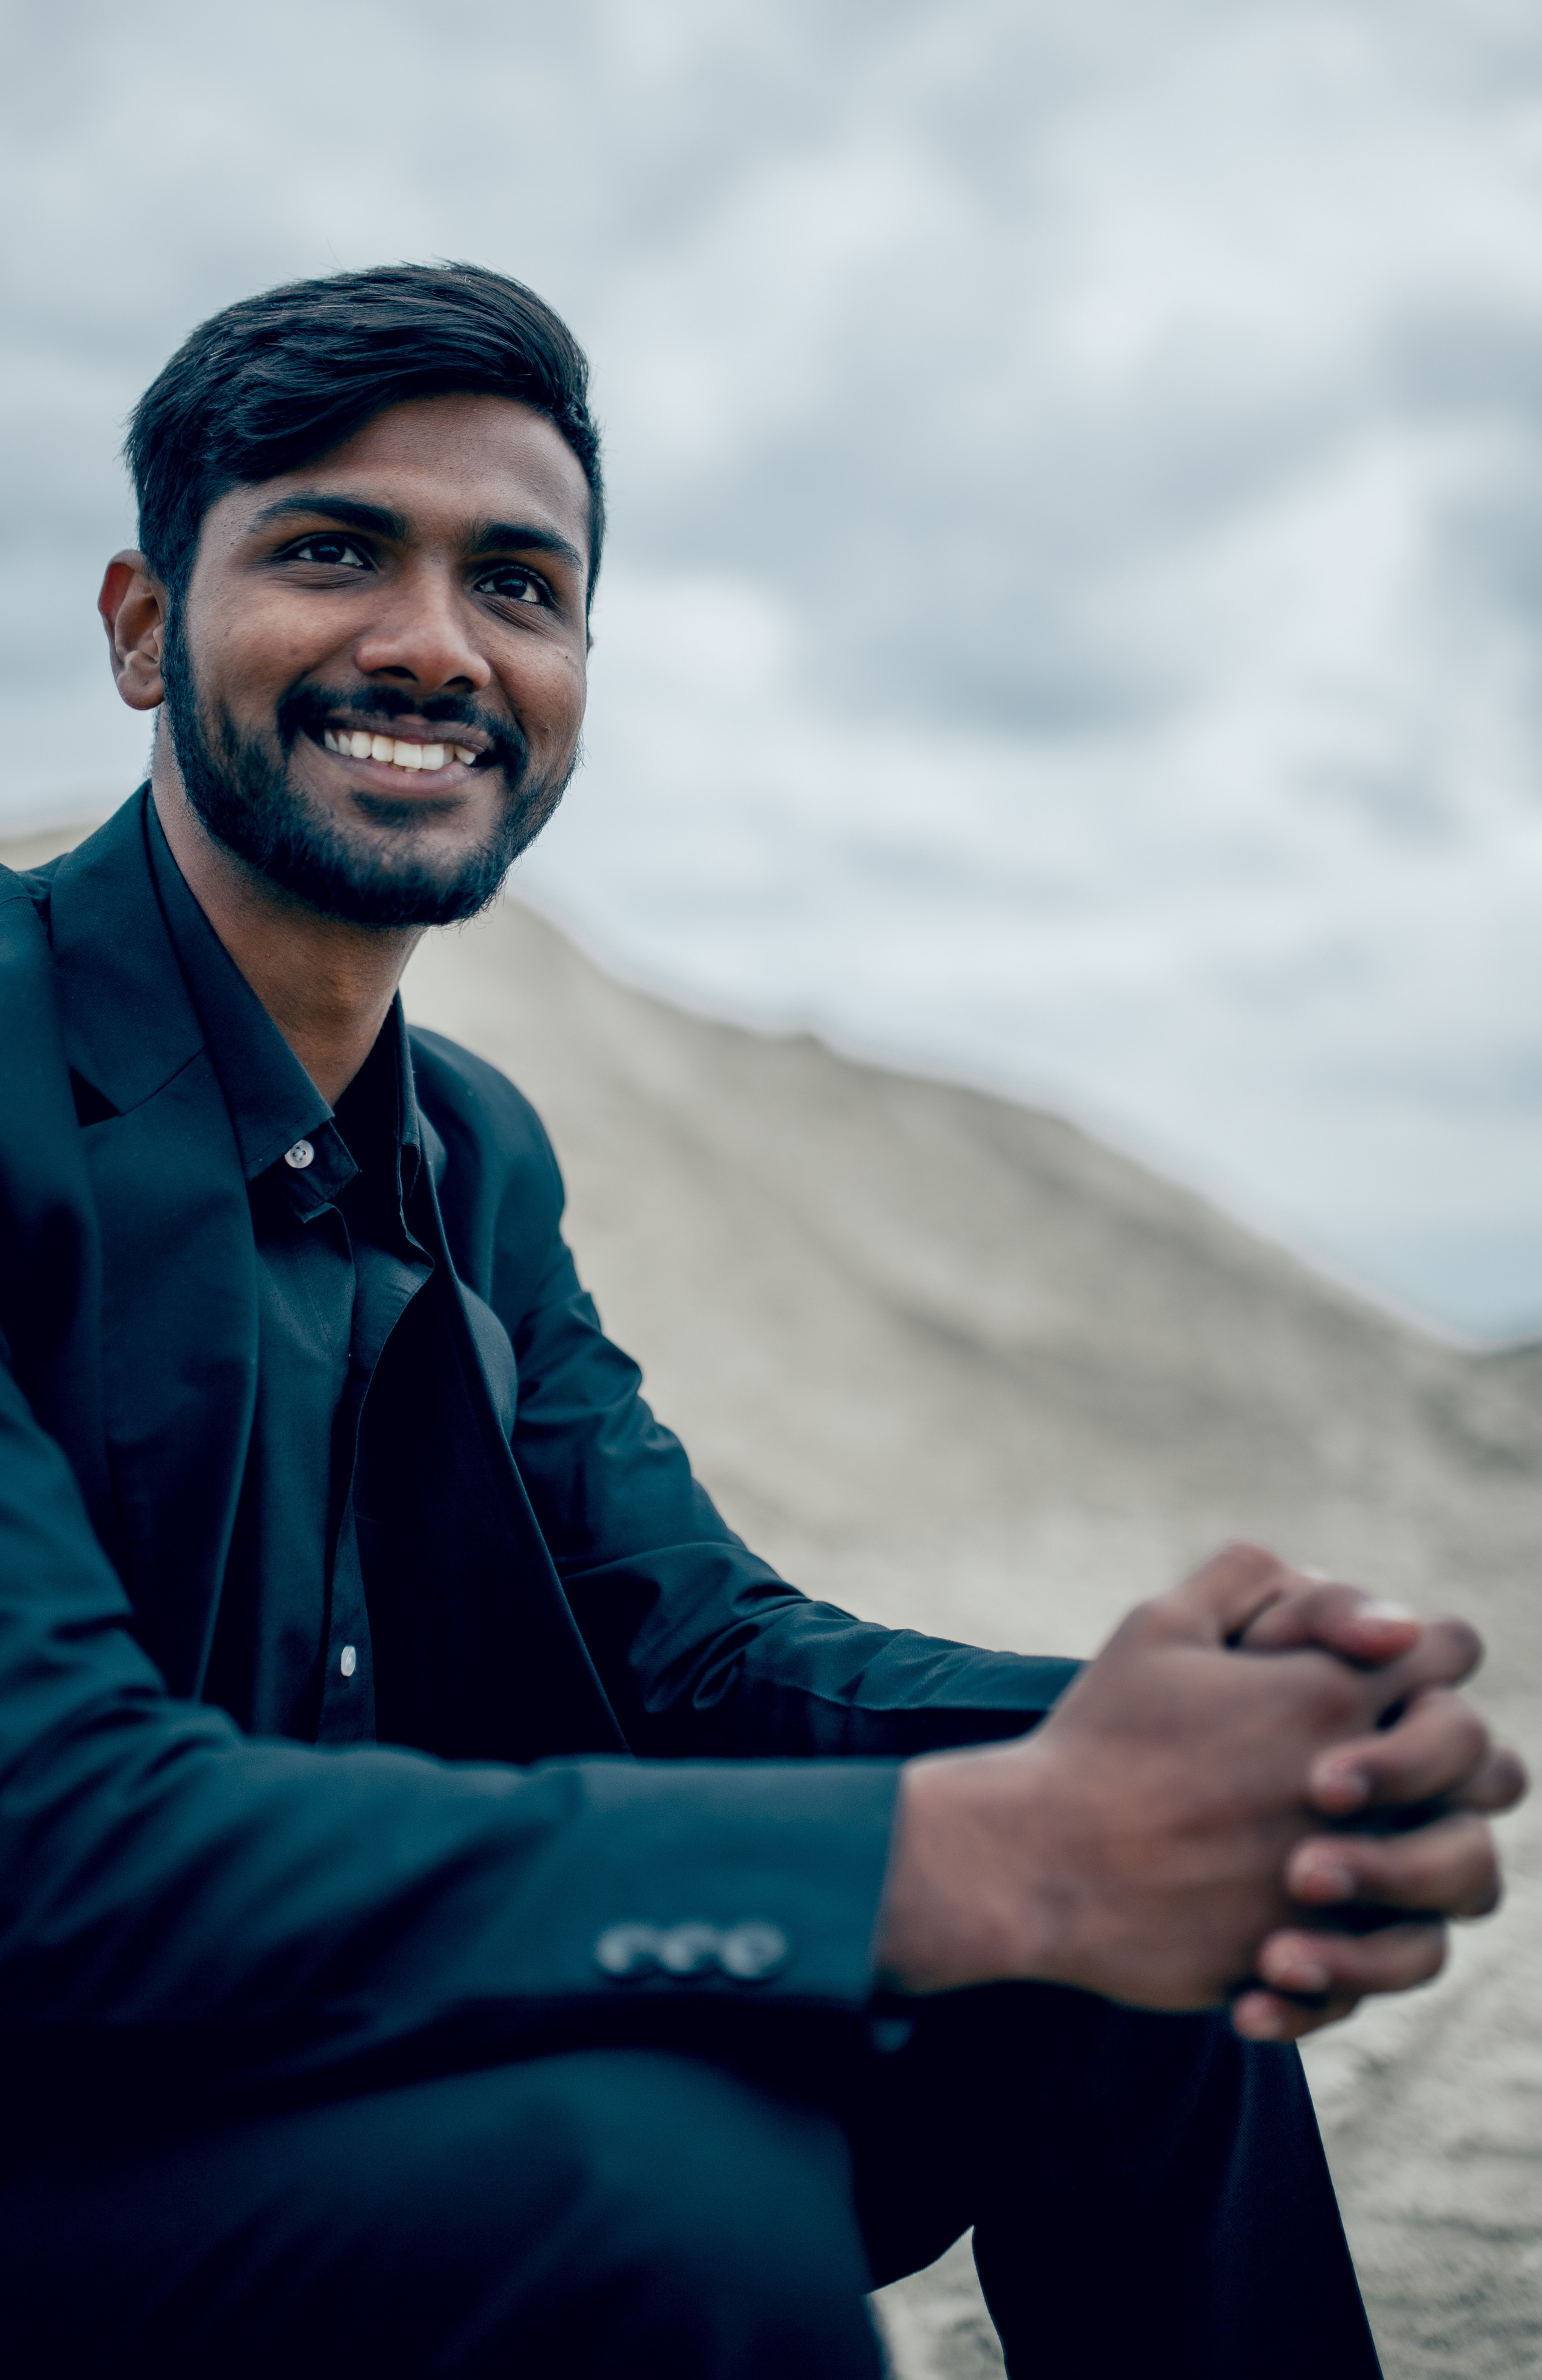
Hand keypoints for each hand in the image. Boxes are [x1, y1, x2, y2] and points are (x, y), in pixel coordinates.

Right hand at [874, 1544, 1520, 2012]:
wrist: (1037, 1859)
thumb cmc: (1099, 1738)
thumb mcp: (1158, 1624)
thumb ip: (1249, 1580)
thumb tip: (1326, 1583)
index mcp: (1327, 1694)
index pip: (1451, 1650)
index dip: (1424, 1649)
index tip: (1375, 1670)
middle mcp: (1359, 1788)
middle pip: (1493, 1765)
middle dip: (1451, 1757)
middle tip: (1370, 1767)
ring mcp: (1348, 1880)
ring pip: (1471, 1877)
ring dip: (1426, 1863)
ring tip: (1344, 1858)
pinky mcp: (1319, 1958)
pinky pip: (1394, 1965)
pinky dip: (1357, 1958)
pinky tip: (1285, 1939)